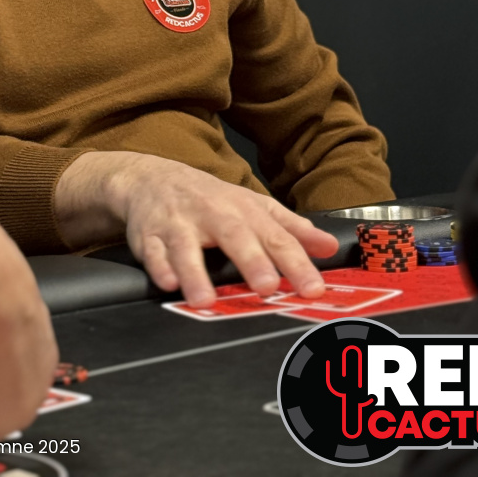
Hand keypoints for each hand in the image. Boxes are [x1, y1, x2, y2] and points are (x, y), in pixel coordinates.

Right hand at [55, 151, 337, 306]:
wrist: (151, 178)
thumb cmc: (209, 199)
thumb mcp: (252, 206)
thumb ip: (291, 228)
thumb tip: (330, 246)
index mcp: (243, 210)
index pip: (275, 237)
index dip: (296, 262)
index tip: (313, 288)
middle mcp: (212, 214)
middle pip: (233, 235)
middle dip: (250, 260)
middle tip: (266, 286)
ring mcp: (178, 223)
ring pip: (186, 246)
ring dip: (195, 272)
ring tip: (205, 299)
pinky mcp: (148, 235)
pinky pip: (151, 251)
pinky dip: (158, 266)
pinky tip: (167, 282)